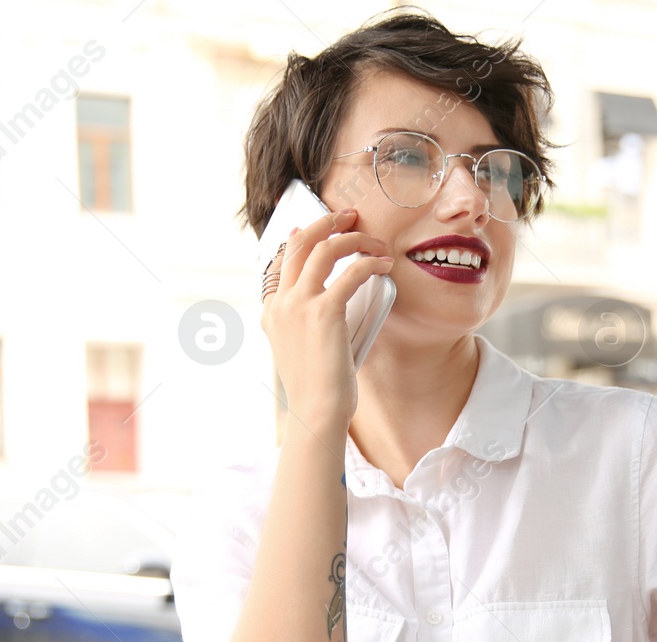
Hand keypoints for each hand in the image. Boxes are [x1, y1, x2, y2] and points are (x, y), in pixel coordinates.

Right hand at [259, 207, 392, 433]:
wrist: (318, 411)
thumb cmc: (318, 388)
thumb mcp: (302, 351)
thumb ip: (308, 326)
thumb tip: (330, 310)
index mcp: (272, 312)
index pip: (283, 261)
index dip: (302, 238)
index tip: (321, 229)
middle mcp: (280, 304)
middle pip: (299, 243)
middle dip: (326, 223)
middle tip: (350, 216)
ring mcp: (298, 306)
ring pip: (324, 249)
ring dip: (353, 238)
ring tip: (376, 242)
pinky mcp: (323, 312)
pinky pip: (351, 273)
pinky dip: (370, 263)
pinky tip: (384, 265)